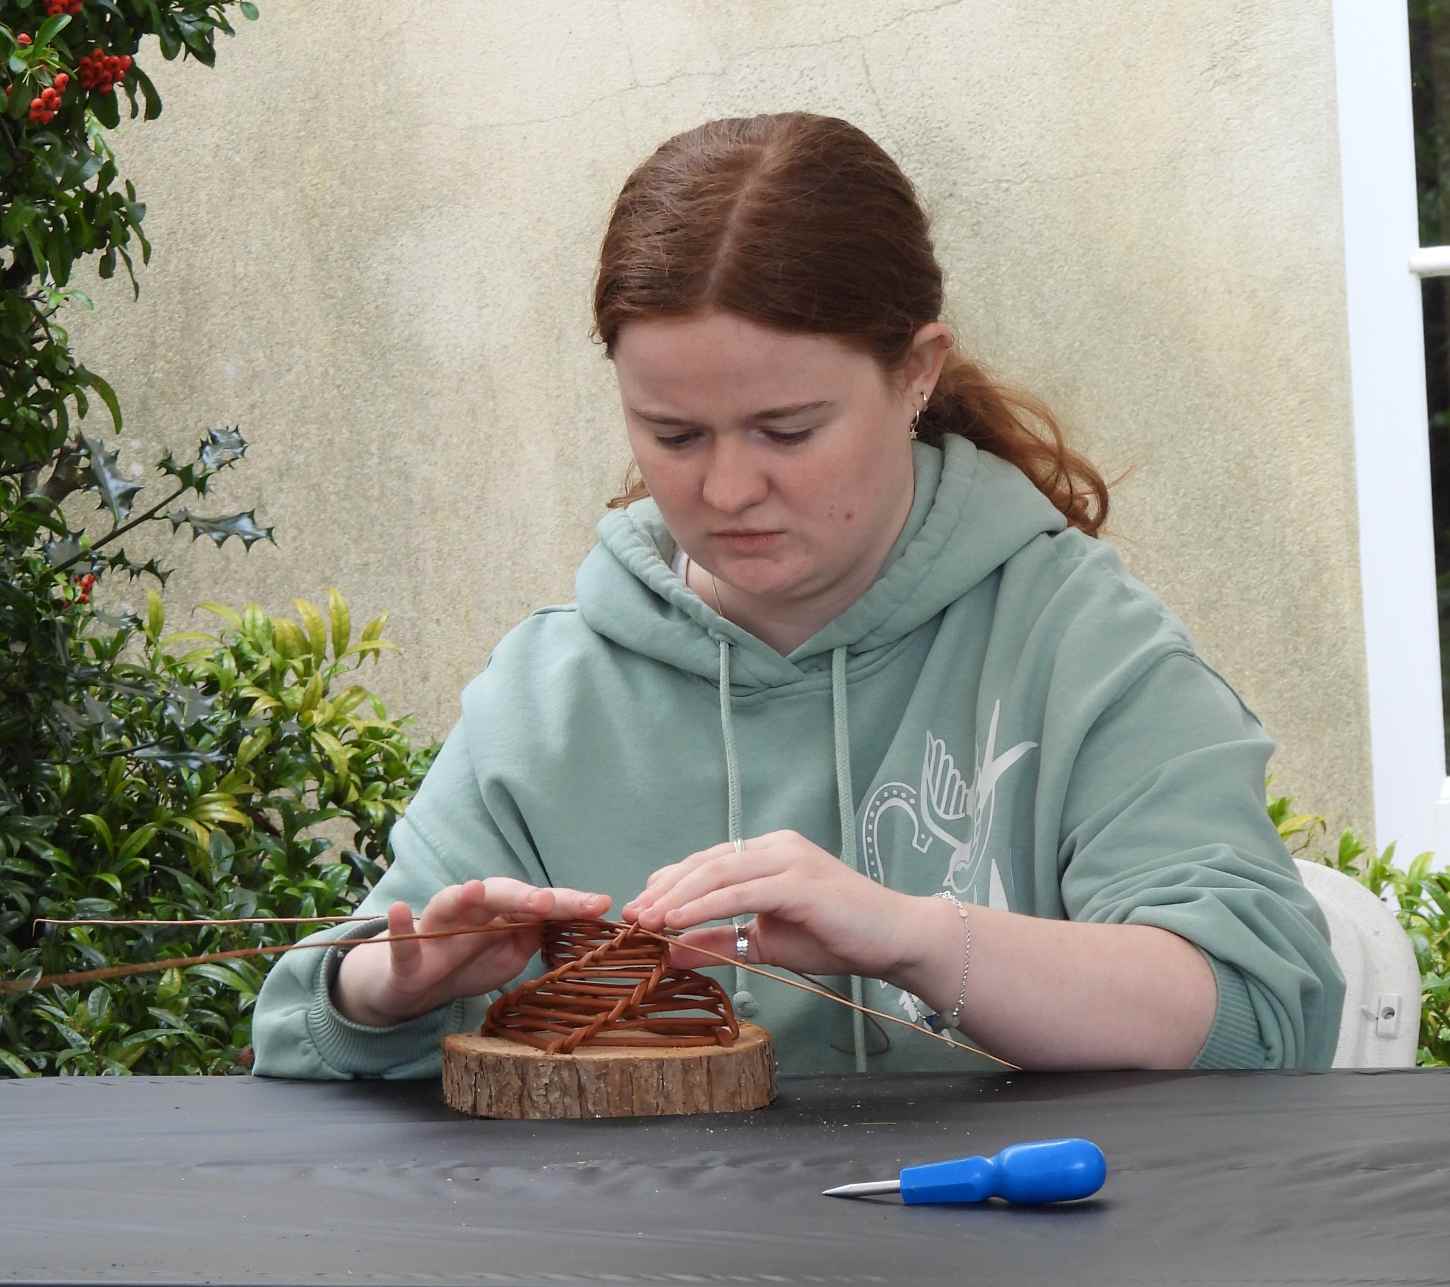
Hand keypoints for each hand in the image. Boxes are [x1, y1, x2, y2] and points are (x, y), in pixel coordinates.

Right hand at [333, 878, 610, 1026]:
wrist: (417, 984)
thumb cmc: (472, 961)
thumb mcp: (513, 953)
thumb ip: (537, 935)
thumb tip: (572, 924)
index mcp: (502, 911)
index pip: (539, 902)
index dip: (570, 904)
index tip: (601, 905)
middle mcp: (471, 910)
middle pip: (499, 895)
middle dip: (524, 896)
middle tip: (548, 901)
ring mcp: (438, 928)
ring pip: (449, 904)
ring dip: (463, 897)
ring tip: (475, 891)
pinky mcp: (407, 954)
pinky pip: (402, 940)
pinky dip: (398, 927)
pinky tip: (398, 911)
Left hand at [620, 830, 919, 980]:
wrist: (894, 940)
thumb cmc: (836, 938)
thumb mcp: (765, 943)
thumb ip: (721, 943)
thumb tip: (671, 953)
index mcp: (769, 852)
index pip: (707, 862)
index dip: (669, 883)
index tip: (637, 907)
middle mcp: (776, 846)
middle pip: (706, 863)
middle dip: (664, 890)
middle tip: (630, 915)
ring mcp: (789, 860)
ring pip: (718, 872)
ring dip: (676, 898)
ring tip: (645, 920)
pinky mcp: (799, 882)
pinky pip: (740, 892)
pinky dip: (704, 907)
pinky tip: (676, 922)